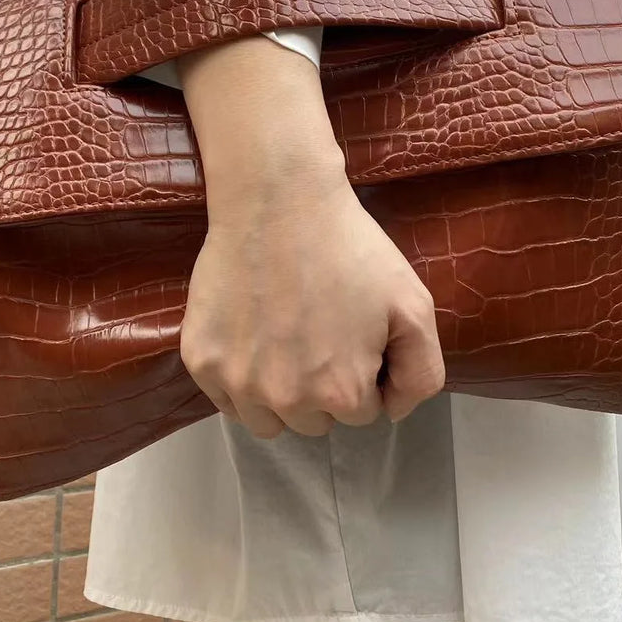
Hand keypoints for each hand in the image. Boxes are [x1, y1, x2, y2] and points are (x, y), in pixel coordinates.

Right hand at [174, 34, 444, 438]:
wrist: (278, 200)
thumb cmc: (350, 249)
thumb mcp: (414, 305)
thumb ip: (421, 373)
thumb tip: (392, 412)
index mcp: (341, 393)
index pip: (361, 413)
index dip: (363, 371)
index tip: (355, 332)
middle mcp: (284, 400)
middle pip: (313, 421)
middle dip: (322, 386)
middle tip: (320, 329)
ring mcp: (236, 382)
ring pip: (267, 419)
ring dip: (280, 393)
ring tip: (286, 337)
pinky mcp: (199, 360)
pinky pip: (225, 397)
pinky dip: (240, 377)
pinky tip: (253, 334)